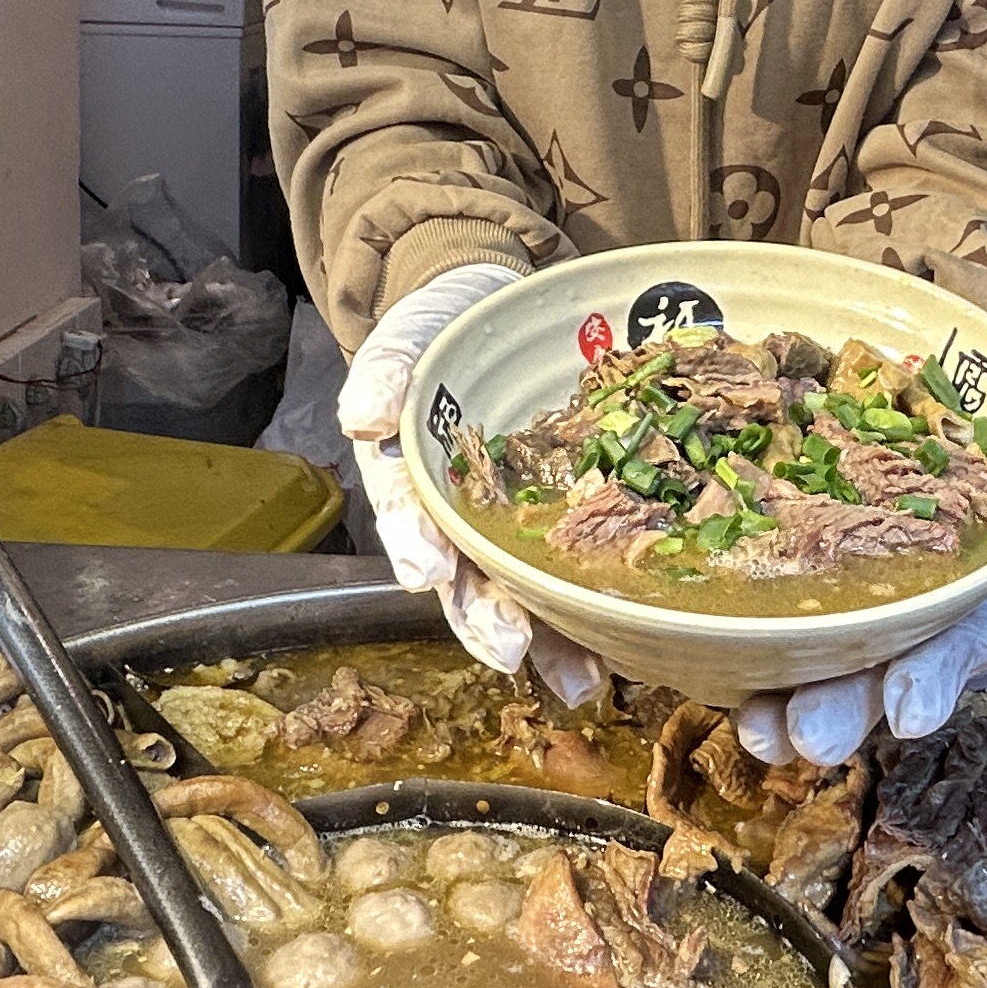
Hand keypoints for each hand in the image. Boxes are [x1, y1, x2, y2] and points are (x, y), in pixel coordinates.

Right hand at [336, 263, 608, 705]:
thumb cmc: (441, 332)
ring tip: (577, 680)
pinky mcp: (570, 516)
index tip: (426, 571)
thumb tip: (363, 418)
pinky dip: (596, 613)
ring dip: (547, 639)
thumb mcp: (405, 339)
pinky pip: (581, 568)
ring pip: (525, 591)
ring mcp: (515, 524)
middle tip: (508, 649)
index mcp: (415, 479)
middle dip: (484, 617)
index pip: (411, 517)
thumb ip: (384, 372)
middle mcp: (462, 516)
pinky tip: (622, 647)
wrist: (496, 307)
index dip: (418, 544)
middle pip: (468, 577)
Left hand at [732, 449, 986, 764]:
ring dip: (785, 710)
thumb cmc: (966, 459)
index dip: (934, 678)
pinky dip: (733, 665)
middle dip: (842, 709)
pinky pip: (751, 637)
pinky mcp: (775, 600)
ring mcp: (837, 619)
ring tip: (761, 730)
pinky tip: (716, 688)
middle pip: (871, 676)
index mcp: (966, 599)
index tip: (910, 712)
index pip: (955, 646)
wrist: (908, 422)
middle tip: (810, 736)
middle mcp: (900, 622)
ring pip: (812, 673)